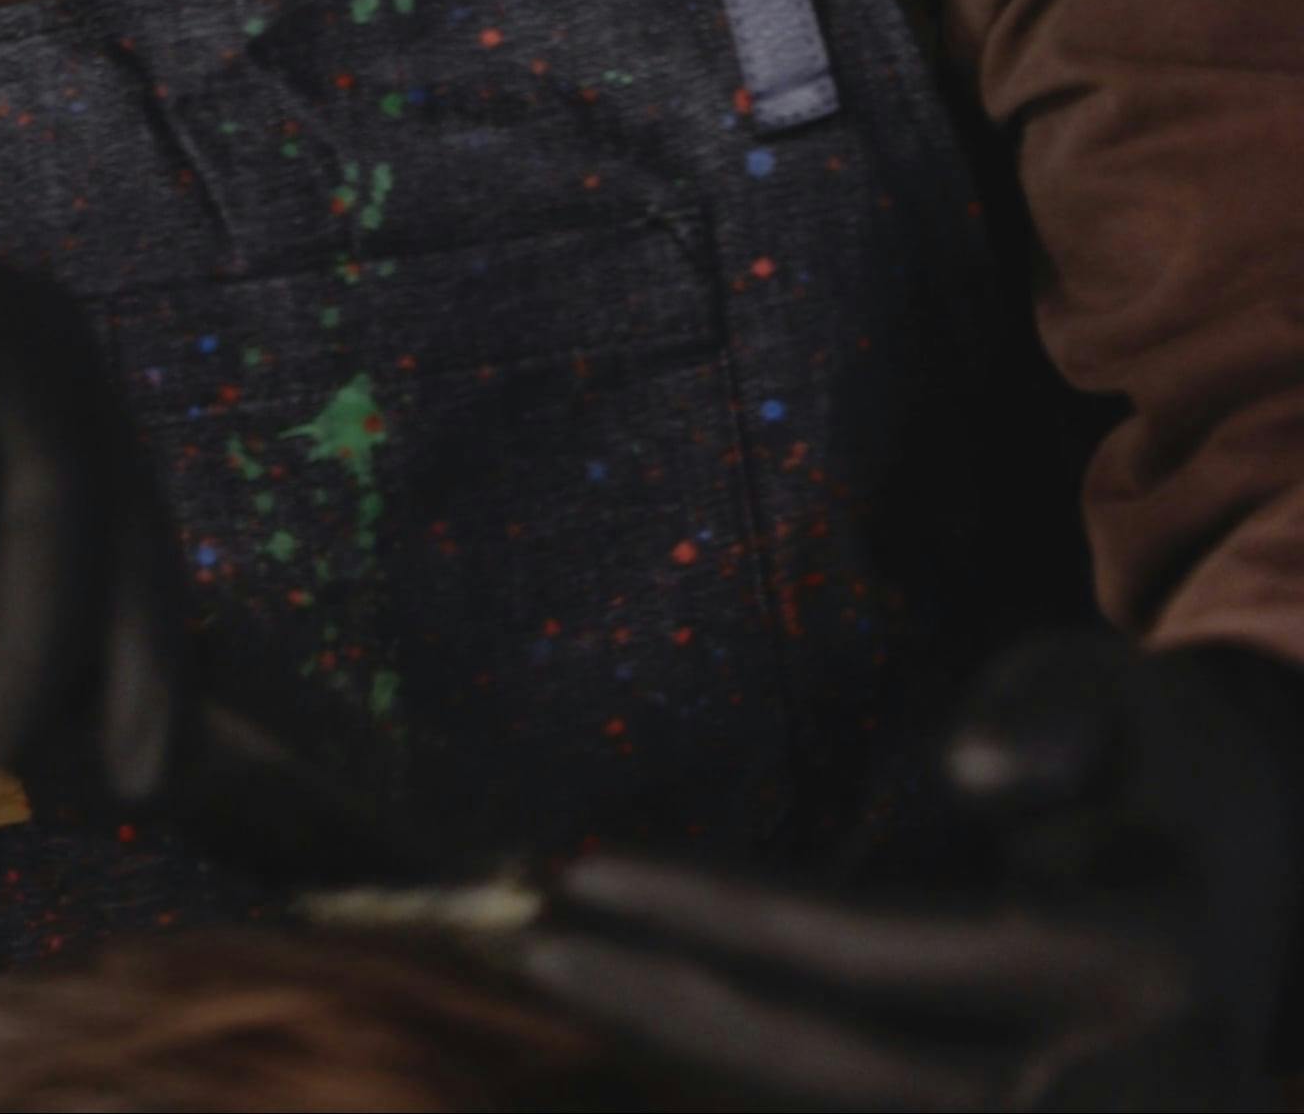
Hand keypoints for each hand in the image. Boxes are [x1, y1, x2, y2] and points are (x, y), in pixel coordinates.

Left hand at [519, 633, 1303, 1111]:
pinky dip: (769, 1074)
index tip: (590, 872)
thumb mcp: (1129, 694)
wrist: (1274, 861)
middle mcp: (1103, 1094)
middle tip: (537, 943)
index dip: (725, 919)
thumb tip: (975, 765)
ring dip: (703, 1052)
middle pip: (848, 1078)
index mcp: (1127, 969)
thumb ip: (1058, 709)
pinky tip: (662, 1015)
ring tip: (569, 973)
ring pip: (854, 1111)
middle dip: (680, 1013)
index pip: (883, 951)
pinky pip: (877, 1109)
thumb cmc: (1167, 759)